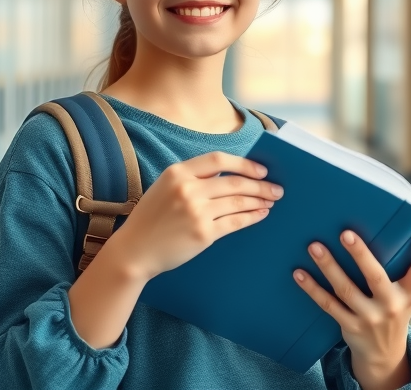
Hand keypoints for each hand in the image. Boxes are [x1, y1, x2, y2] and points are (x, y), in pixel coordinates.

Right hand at [115, 152, 283, 278]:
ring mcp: (196, 212)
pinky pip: (235, 222)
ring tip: (271, 201)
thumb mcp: (165, 188)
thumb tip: (229, 175)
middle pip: (234, 182)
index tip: (260, 170)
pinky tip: (260, 214)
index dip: (244, 164)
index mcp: (177, 172)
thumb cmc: (150, 219)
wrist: (135, 250)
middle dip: (260, 185)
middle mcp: (188, 189)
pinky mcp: (203, 233)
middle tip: (276, 189)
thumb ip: (192, 178)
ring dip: (259, 200)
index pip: (218, 160)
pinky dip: (252, 217)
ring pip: (238, 202)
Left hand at [293, 227, 410, 389]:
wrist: (384, 354)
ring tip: (315, 247)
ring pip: (346, 290)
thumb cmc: (399, 315)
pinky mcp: (349, 325)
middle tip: (346, 233)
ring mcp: (368, 317)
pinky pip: (328, 305)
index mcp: (410, 294)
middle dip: (361, 255)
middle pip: (376, 277)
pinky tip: (300, 274)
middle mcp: (390, 305)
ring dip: (329, 267)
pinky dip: (313, 289)